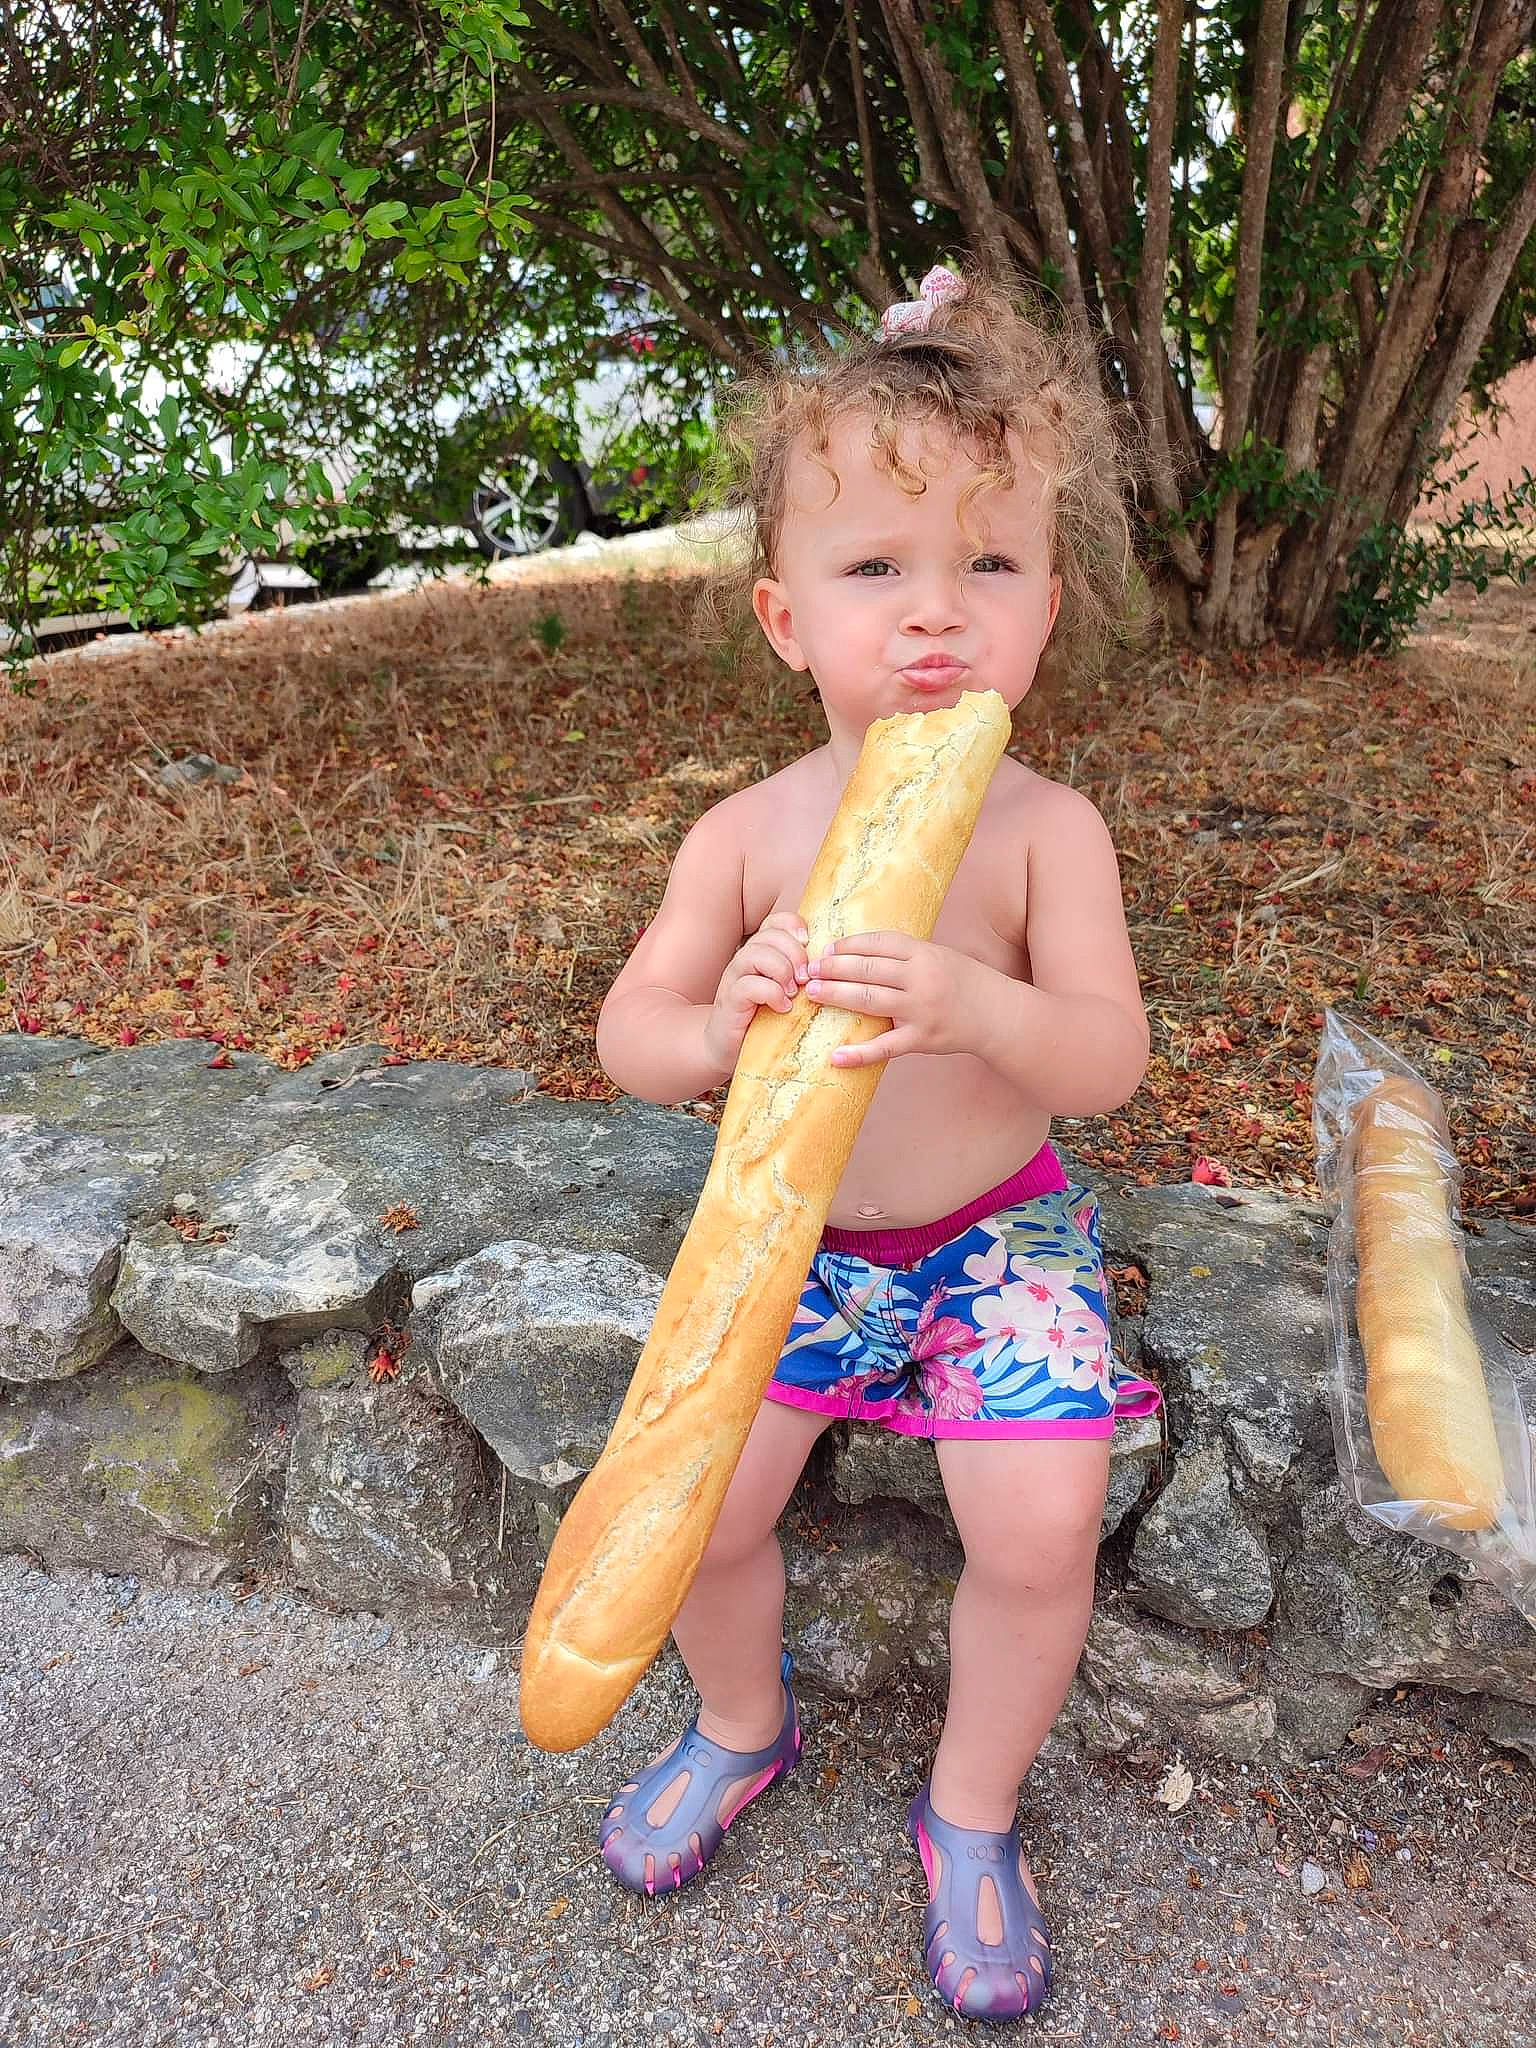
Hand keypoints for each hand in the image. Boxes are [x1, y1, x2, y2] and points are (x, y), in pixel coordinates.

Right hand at [701, 910, 811, 1074]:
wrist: (731, 1048)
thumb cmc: (766, 1018)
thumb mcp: (789, 991)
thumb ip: (805, 973)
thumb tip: (837, 964)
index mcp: (761, 951)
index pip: (777, 921)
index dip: (794, 926)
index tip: (809, 946)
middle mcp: (745, 959)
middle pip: (770, 934)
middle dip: (795, 953)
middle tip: (806, 977)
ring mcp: (734, 978)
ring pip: (756, 954)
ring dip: (782, 971)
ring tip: (793, 993)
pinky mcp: (730, 1000)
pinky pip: (749, 985)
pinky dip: (771, 994)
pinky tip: (782, 1007)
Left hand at [804, 931, 997, 1067]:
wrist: (997, 1014)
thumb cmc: (962, 982)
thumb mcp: (938, 956)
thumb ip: (904, 955)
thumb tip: (860, 951)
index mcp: (924, 954)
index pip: (879, 944)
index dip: (849, 945)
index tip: (826, 949)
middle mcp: (921, 978)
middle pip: (869, 969)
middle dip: (834, 968)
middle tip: (808, 970)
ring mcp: (921, 1010)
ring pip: (871, 1000)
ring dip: (838, 996)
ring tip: (814, 994)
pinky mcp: (922, 1038)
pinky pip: (886, 1047)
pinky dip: (860, 1053)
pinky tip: (836, 1056)